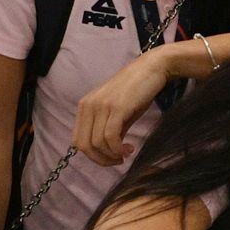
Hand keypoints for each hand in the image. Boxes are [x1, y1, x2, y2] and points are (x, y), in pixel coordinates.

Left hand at [71, 47, 176, 161]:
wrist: (151, 68)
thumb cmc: (136, 90)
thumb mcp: (118, 112)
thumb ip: (110, 130)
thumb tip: (109, 152)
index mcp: (84, 107)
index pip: (78, 141)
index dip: (93, 156)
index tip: (111, 157)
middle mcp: (88, 106)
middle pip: (83, 146)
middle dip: (101, 160)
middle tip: (118, 161)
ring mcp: (101, 106)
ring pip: (97, 144)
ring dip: (112, 155)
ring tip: (126, 153)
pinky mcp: (115, 107)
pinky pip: (110, 137)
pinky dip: (118, 149)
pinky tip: (129, 148)